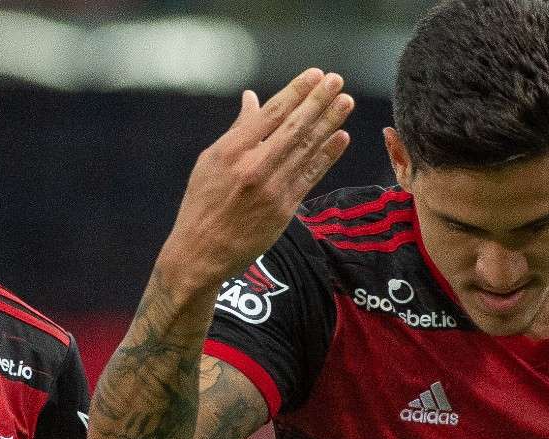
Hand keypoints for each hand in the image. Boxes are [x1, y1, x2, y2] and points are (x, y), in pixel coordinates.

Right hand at [161, 69, 353, 285]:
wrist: (202, 252)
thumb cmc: (203, 203)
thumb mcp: (210, 161)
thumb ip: (238, 130)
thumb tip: (253, 99)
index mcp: (231, 150)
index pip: (271, 113)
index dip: (296, 92)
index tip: (315, 75)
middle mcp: (253, 166)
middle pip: (294, 127)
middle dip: (318, 101)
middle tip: (337, 81)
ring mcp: (271, 188)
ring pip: (306, 149)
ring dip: (330, 124)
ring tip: (346, 102)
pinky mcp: (285, 208)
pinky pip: (311, 176)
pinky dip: (327, 155)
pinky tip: (341, 138)